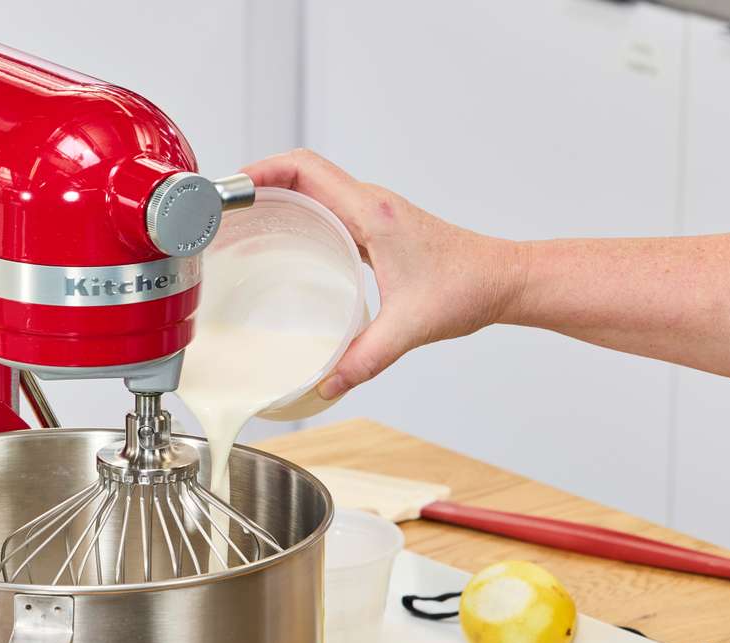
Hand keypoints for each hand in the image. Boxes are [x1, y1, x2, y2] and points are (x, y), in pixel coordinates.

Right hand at [241, 149, 526, 398]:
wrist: (503, 280)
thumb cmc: (468, 288)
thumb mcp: (409, 327)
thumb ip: (364, 359)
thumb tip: (324, 385)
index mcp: (371, 214)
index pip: (305, 169)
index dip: (261, 170)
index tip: (231, 188)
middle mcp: (370, 204)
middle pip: (301, 172)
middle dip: (259, 182)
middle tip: (226, 211)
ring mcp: (374, 214)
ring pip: (315, 187)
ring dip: (279, 195)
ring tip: (246, 224)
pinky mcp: (379, 228)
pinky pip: (330, 209)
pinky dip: (302, 215)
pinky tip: (288, 245)